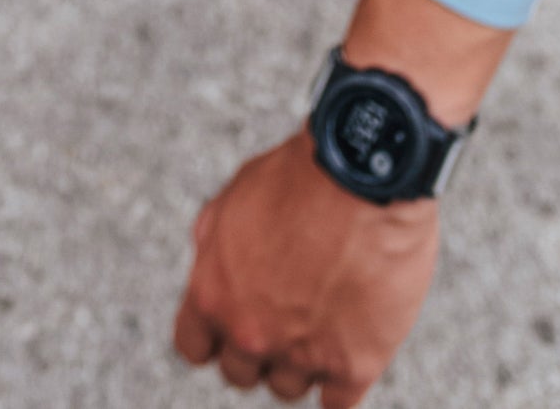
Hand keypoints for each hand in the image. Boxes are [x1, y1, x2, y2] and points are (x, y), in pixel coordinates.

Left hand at [174, 130, 437, 404]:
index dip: (215, 336)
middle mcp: (249, 333)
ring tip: (325, 319)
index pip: (195, 347)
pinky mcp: (353, 365)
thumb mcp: (233, 198)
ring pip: (289, 387)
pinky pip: (336, 404)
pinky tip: (348, 356)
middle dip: (259, 346)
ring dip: (301, 361)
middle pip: (242, 371)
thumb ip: (214, 245)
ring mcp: (300, 354)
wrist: (363, 173)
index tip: (233, 325)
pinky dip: (340, 383)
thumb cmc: (299, 175)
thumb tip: (210, 267)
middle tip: (286, 314)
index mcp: (212, 293)